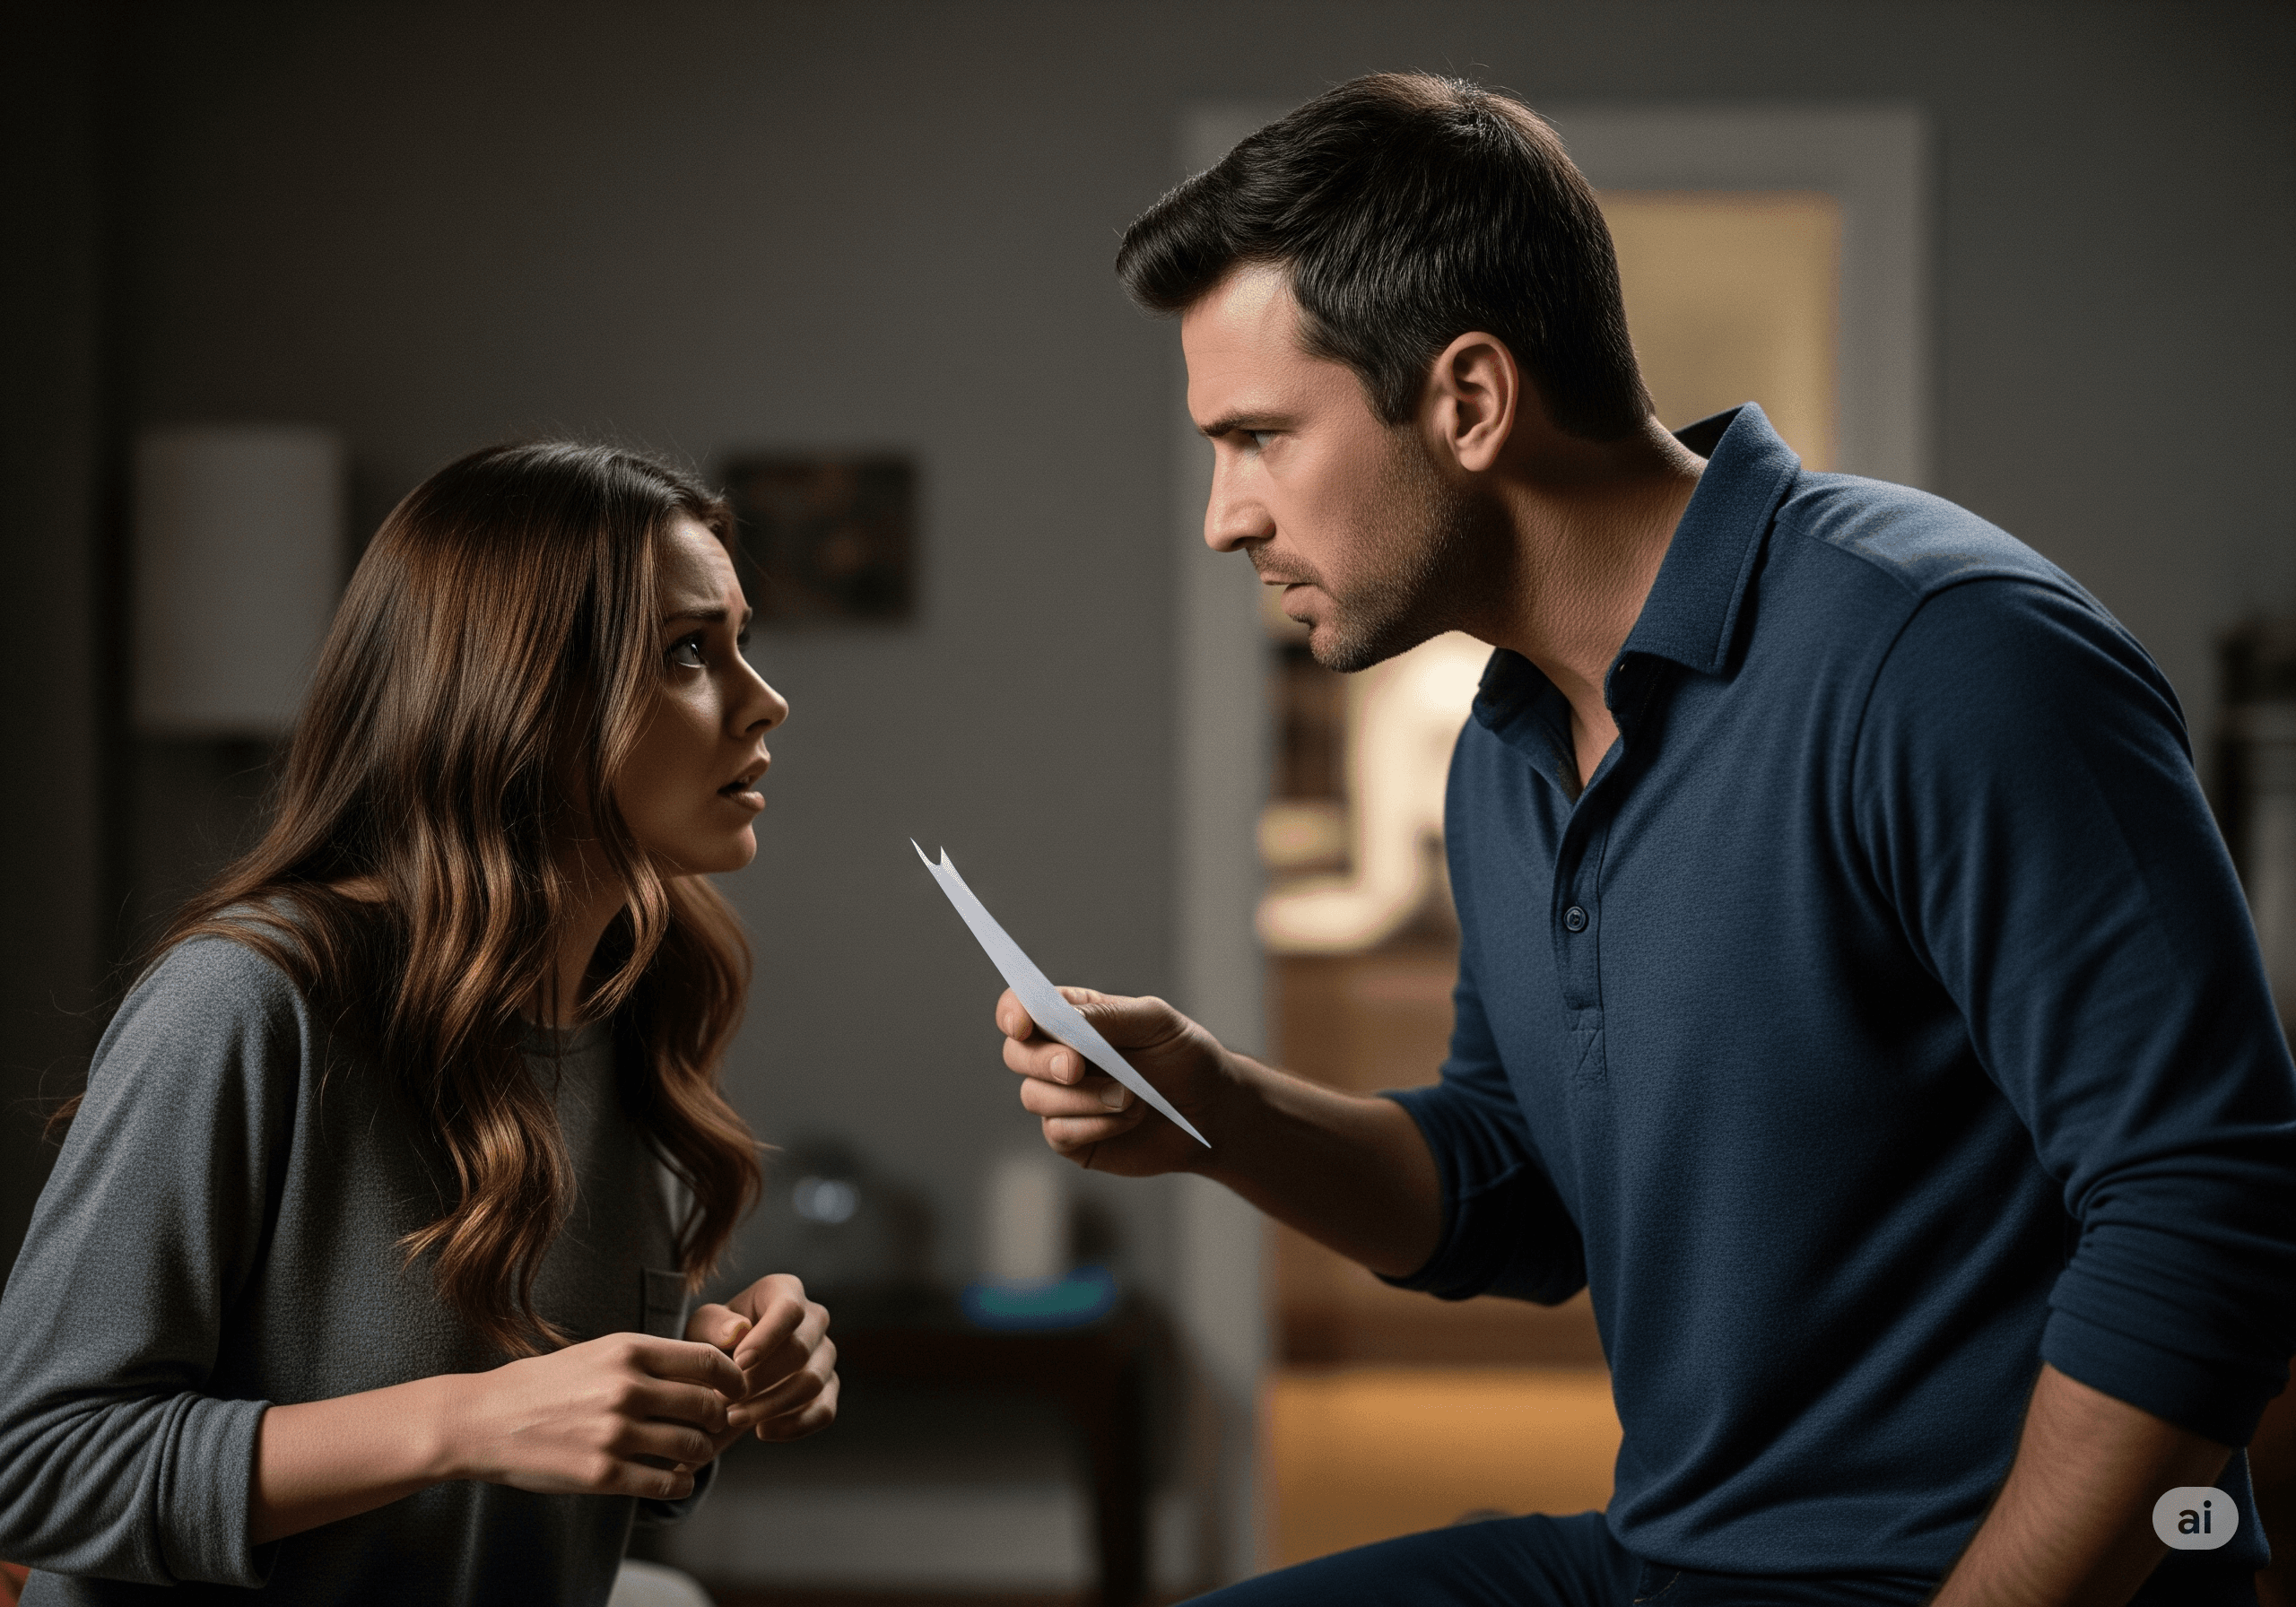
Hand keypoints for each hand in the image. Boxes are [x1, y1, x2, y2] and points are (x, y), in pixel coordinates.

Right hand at [441, 1332, 747, 1500]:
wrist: (484, 1420)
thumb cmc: (545, 1384)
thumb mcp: (599, 1352)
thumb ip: (648, 1360)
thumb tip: (703, 1370)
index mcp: (629, 1351)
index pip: (707, 1361)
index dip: (732, 1378)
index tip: (736, 1389)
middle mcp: (626, 1388)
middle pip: (707, 1404)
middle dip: (720, 1418)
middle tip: (717, 1426)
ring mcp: (615, 1433)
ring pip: (691, 1446)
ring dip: (701, 1453)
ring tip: (694, 1454)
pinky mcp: (602, 1474)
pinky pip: (664, 1482)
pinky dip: (680, 1484)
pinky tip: (676, 1480)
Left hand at [685, 1272, 838, 1441]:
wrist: (725, 1368)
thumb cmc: (713, 1339)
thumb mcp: (702, 1327)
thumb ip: (714, 1325)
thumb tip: (738, 1331)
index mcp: (786, 1291)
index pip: (790, 1310)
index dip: (767, 1338)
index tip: (738, 1364)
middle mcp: (815, 1319)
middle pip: (800, 1350)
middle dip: (760, 1380)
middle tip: (723, 1400)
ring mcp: (826, 1354)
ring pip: (812, 1383)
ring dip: (771, 1406)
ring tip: (734, 1417)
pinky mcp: (829, 1387)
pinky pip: (824, 1411)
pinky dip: (794, 1426)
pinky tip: (762, 1431)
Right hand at [999, 986, 1228, 1174]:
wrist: (1213, 1112)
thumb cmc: (1184, 1056)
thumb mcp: (1155, 1022)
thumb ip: (1107, 1016)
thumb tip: (1061, 1020)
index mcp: (1073, 1017)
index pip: (1021, 1007)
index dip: (1012, 1013)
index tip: (1021, 1024)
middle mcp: (1059, 1055)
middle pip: (1016, 1054)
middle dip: (1043, 1060)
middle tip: (1076, 1068)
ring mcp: (1062, 1098)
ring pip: (1034, 1096)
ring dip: (1082, 1098)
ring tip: (1131, 1098)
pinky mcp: (1072, 1138)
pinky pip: (1057, 1132)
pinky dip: (1093, 1125)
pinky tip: (1127, 1120)